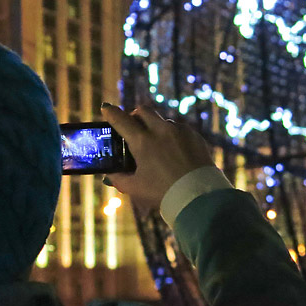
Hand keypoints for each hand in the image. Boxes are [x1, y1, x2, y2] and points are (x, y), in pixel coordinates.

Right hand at [100, 102, 215, 212]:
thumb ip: (119, 179)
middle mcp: (161, 130)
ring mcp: (180, 131)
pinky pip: (179, 130)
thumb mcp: (136, 188)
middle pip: (143, 110)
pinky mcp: (194, 136)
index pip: (121, 120)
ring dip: (155, 128)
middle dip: (135, 116)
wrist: (198, 197)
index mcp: (143, 142)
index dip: (111, 113)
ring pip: (162, 121)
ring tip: (157, 147)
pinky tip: (175, 152)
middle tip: (133, 127)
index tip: (106, 108)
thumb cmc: (163, 193)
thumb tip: (109, 175)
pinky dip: (173, 137)